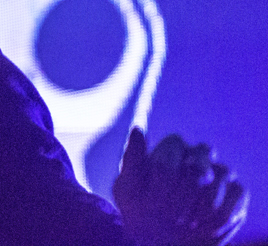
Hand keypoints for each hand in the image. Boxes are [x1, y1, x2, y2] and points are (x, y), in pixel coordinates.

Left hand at [112, 127, 248, 245]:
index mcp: (169, 149)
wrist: (161, 241)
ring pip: (220, 176)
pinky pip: (235, 194)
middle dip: (182, 195)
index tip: (153, 197)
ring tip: (184, 223)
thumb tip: (137, 129)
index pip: (174, 145)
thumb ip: (132, 160)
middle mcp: (197, 155)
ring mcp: (219, 172)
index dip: (165, 172)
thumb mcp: (128, 189)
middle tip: (170, 216)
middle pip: (199, 162)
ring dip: (198, 208)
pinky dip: (217, 216)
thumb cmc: (141, 211)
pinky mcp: (235, 192)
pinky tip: (202, 226)